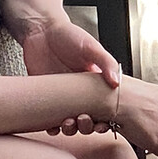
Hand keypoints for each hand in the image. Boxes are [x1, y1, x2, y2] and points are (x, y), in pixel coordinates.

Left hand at [21, 19, 121, 133]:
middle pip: (89, 118)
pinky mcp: (45, 96)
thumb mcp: (91, 47)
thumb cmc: (68, 35)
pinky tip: (53, 126)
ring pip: (70, 121)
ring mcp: (62, 96)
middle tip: (83, 120)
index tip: (103, 122)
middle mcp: (80, 92)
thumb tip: (117, 82)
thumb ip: (106, 63)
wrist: (40, 30)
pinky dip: (52, 127)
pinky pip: (49, 118)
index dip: (105, 118)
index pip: (105, 107)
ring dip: (71, 128)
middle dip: (87, 126)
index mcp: (95, 82)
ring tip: (68, 124)